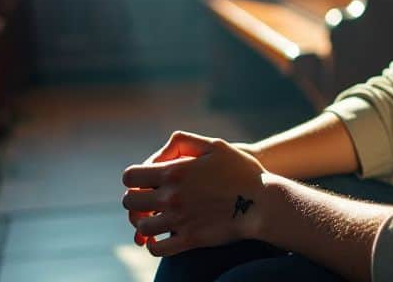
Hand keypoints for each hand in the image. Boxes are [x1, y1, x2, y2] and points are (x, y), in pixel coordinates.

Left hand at [121, 131, 266, 256]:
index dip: (133, 179)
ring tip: (155, 221)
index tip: (144, 182)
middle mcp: (171, 197)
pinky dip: (154, 246)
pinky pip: (158, 250)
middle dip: (136, 201)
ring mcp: (179, 220)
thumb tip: (160, 154)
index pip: (130, 177)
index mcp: (173, 172)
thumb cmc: (242, 171)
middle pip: (130, 203)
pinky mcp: (190, 240)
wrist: (263, 202)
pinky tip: (161, 240)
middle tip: (148, 203)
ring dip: (144, 225)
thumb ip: (183, 142)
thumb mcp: (214, 145)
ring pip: (142, 228)